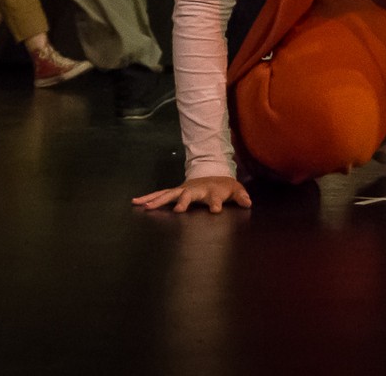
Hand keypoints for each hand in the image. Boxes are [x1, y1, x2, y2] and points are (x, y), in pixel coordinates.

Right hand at [132, 174, 251, 213]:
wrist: (212, 174)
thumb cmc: (224, 186)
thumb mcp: (235, 191)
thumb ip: (241, 197)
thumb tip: (248, 202)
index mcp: (212, 191)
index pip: (215, 198)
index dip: (216, 204)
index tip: (215, 211)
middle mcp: (195, 190)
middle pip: (188, 195)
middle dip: (183, 201)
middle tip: (178, 210)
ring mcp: (184, 190)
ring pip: (170, 194)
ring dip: (158, 200)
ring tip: (145, 206)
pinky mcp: (175, 192)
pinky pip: (161, 195)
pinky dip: (149, 198)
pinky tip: (137, 202)